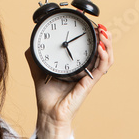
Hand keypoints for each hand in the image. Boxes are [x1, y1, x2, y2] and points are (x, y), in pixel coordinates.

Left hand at [25, 21, 113, 138]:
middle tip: (101, 26)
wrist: (48, 113)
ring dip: (108, 44)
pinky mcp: (89, 84)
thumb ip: (34, 57)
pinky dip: (103, 56)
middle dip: (105, 37)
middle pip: (103, 51)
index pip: (90, 49)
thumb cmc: (47, 97)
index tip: (92, 25)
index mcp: (77, 66)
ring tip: (104, 33)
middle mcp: (85, 71)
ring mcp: (89, 77)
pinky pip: (101, 68)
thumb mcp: (39, 70)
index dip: (94, 37)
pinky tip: (100, 47)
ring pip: (106, 58)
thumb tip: (29, 45)